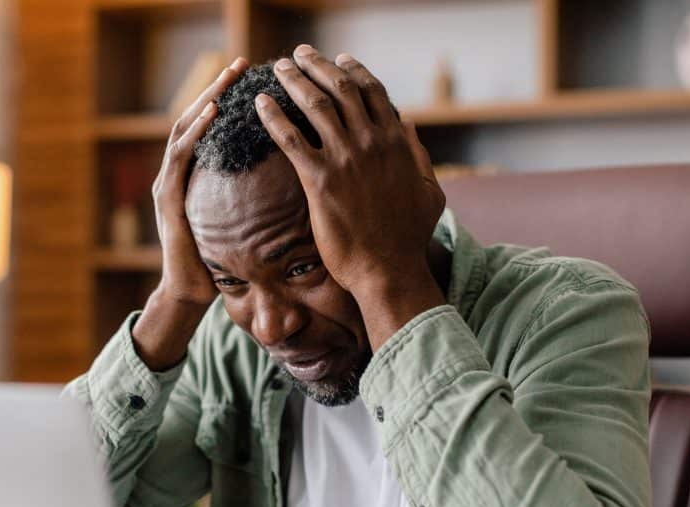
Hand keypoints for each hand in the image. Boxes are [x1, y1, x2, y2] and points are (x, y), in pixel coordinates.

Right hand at [132, 57, 247, 370]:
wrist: (191, 292)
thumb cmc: (222, 261)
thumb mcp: (244, 220)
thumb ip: (256, 195)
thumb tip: (298, 176)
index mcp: (200, 175)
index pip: (215, 126)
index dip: (233, 99)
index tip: (256, 76)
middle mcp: (180, 172)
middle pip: (198, 118)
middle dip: (219, 88)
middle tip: (240, 64)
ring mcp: (170, 183)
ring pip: (184, 130)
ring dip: (205, 102)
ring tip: (225, 81)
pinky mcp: (168, 198)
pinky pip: (180, 157)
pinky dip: (194, 133)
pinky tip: (211, 115)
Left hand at [254, 46, 445, 302]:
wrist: (388, 269)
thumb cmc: (409, 237)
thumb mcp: (429, 191)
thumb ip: (418, 156)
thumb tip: (408, 127)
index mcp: (397, 141)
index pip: (373, 91)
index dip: (353, 70)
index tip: (339, 59)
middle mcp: (372, 142)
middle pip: (341, 88)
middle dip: (318, 65)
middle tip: (299, 55)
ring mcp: (345, 159)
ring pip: (314, 104)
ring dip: (293, 80)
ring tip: (278, 69)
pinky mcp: (320, 181)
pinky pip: (290, 138)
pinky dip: (273, 116)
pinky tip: (260, 104)